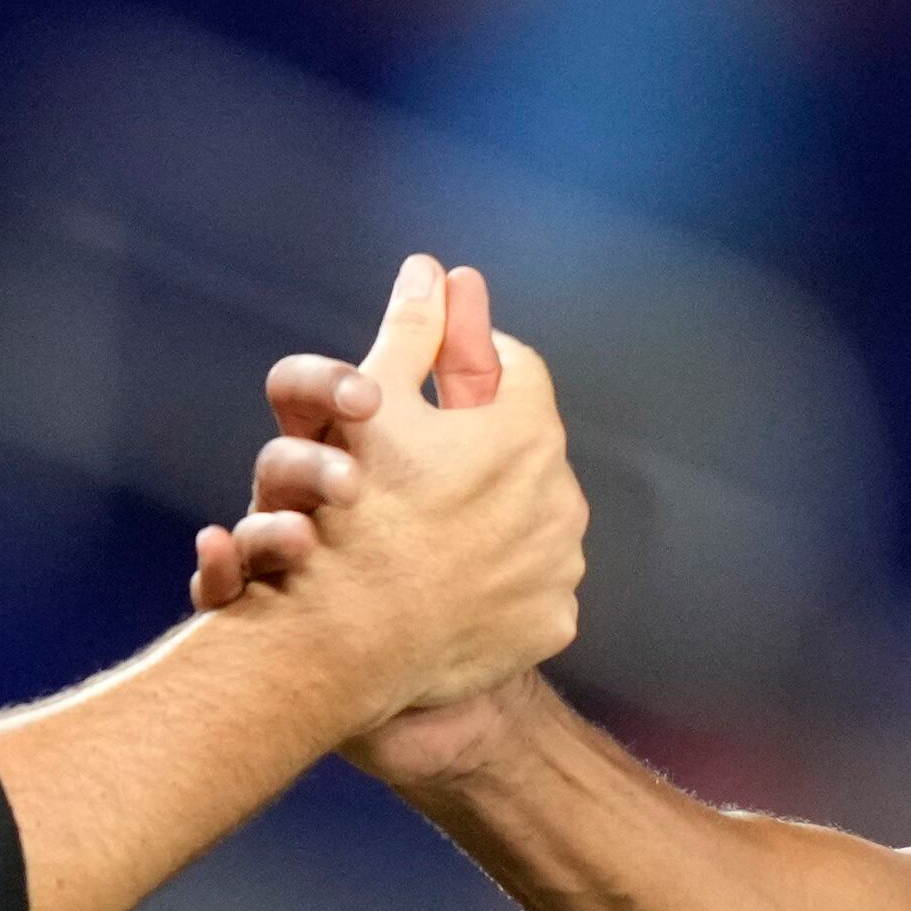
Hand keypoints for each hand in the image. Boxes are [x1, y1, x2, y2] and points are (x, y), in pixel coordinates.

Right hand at [193, 257, 583, 734]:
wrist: (348, 641)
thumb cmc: (352, 508)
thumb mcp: (369, 403)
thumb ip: (410, 331)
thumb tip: (434, 269)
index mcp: (528, 432)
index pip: (516, 368)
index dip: (470, 363)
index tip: (435, 380)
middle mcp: (563, 496)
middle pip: (524, 448)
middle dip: (479, 445)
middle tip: (424, 460)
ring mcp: (561, 567)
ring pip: (531, 518)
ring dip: (491, 512)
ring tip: (431, 526)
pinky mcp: (551, 623)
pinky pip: (529, 587)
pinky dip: (496, 579)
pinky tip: (448, 581)